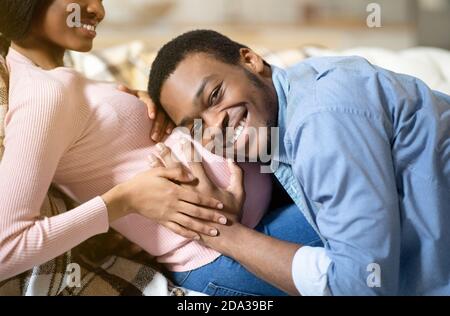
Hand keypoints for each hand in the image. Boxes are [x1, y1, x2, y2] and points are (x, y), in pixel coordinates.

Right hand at [105, 160, 227, 239]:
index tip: (220, 205)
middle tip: (225, 220)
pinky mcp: (163, 221)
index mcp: (174, 192)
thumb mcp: (159, 172)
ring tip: (215, 232)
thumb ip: (176, 172)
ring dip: (203, 228)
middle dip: (211, 217)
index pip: (196, 197)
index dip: (209, 201)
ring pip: (189, 223)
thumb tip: (192, 175)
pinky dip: (188, 234)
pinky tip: (196, 237)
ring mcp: (168, 215)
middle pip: (196, 212)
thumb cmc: (144, 181)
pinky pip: (177, 229)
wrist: (127, 196)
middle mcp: (174, 205)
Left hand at [117, 85, 174, 141]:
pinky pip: (173, 121)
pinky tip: (168, 134)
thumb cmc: (140, 98)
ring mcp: (167, 109)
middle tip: (153, 138)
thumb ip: (128, 92)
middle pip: (161, 114)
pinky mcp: (171, 114)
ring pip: (167, 119)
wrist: (153, 98)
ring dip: (163, 129)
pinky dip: (172, 127)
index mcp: (150, 97)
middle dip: (157, 126)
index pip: (152, 102)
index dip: (152, 108)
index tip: (151, 117)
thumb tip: (120, 87)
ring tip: (157, 139)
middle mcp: (160, 102)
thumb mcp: (135, 94)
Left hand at [150, 142, 245, 224]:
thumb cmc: (232, 214)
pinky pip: (165, 195)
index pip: (195, 164)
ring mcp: (183, 203)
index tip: (183, 139)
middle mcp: (191, 193)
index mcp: (205, 186)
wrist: (224, 235)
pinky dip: (158, 186)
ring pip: (168, 182)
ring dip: (159, 169)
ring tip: (150, 157)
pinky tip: (152, 178)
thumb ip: (237, 175)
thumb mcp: (239, 193)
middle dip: (168, 156)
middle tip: (160, 145)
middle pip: (176, 171)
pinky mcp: (178, 211)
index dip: (189, 151)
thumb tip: (233, 160)